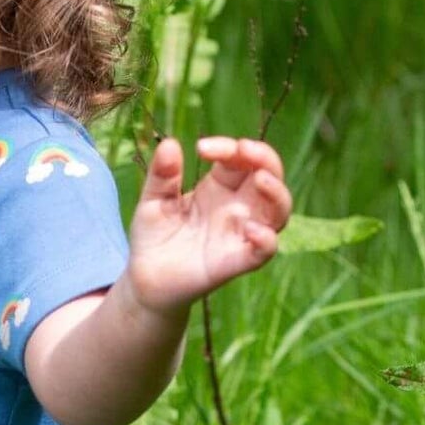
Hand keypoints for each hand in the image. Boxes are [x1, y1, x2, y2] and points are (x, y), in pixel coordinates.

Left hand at [126, 135, 291, 315]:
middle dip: (265, 158)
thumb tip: (169, 144)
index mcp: (220, 187)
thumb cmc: (154, 237)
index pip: (239, 158)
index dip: (228, 147)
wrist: (146, 280)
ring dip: (277, 193)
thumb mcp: (152, 201)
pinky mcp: (237, 261)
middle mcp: (238, 207)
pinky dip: (266, 240)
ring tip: (261, 179)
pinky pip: (264, 251)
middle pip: (270, 176)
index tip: (202, 148)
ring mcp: (241, 234)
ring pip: (278, 211)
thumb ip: (162, 176)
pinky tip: (251, 229)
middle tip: (244, 149)